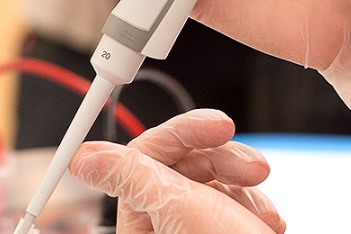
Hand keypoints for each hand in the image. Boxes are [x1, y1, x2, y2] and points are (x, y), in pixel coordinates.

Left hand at [68, 109, 284, 233]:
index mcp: (139, 220)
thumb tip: (83, 157)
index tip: (219, 126)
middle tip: (255, 170)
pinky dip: (254, 207)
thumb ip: (130, 175)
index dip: (183, 133)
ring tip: (262, 211)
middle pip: (184, 163)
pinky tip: (267, 223)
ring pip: (214, 179)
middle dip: (224, 160)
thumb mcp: (176, 208)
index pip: (147, 153)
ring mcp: (191, 231)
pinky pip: (234, 201)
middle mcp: (160, 226)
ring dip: (245, 187)